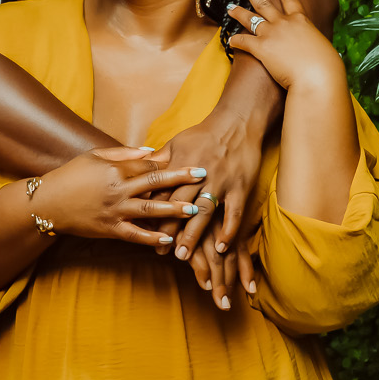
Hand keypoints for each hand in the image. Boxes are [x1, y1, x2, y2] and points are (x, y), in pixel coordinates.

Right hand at [34, 146, 208, 247]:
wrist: (48, 203)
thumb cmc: (71, 175)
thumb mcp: (94, 156)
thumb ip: (123, 153)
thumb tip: (150, 151)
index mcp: (115, 169)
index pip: (147, 165)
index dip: (169, 163)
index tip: (190, 160)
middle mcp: (118, 189)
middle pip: (154, 183)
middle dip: (180, 179)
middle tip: (203, 176)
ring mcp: (115, 211)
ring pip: (150, 210)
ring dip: (174, 210)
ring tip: (195, 210)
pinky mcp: (110, 230)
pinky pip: (135, 235)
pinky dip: (152, 238)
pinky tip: (168, 240)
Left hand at [153, 113, 266, 305]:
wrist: (237, 123)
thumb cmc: (204, 134)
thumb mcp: (177, 143)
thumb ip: (159, 161)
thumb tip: (138, 171)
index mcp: (180, 164)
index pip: (162, 192)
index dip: (152, 212)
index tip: (143, 231)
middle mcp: (199, 175)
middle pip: (180, 206)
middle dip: (170, 229)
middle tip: (162, 252)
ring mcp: (221, 182)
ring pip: (204, 212)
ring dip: (194, 236)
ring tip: (185, 257)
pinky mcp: (240, 187)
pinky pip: (233, 213)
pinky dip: (228, 231)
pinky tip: (221, 249)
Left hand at [226, 0, 345, 91]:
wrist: (317, 77)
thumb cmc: (327, 66)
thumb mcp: (324, 47)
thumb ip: (315, 44)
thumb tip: (319, 51)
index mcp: (301, 21)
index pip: (291, 0)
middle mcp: (284, 23)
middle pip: (263, 2)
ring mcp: (271, 33)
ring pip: (250, 18)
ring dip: (238, 12)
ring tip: (229, 7)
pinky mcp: (261, 48)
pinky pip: (243, 41)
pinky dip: (235, 41)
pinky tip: (230, 41)